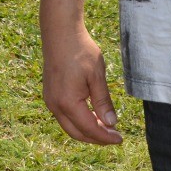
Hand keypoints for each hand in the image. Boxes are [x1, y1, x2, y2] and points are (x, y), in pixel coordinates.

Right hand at [41, 21, 121, 144]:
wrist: (60, 32)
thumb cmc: (80, 50)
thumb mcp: (97, 76)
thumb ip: (103, 102)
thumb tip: (111, 123)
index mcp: (68, 102)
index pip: (89, 129)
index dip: (106, 137)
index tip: (120, 139)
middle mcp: (55, 105)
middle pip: (77, 133)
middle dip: (96, 138)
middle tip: (114, 136)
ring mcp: (50, 100)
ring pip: (69, 126)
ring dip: (87, 130)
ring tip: (106, 126)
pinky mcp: (50, 94)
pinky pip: (64, 116)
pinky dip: (78, 121)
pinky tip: (92, 115)